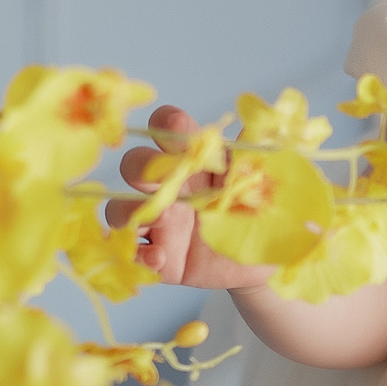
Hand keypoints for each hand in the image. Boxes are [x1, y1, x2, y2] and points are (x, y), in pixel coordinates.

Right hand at [108, 106, 275, 292]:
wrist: (267, 262)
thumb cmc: (264, 216)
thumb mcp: (267, 186)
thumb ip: (257, 158)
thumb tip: (256, 123)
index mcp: (195, 163)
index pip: (168, 130)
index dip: (165, 124)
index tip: (176, 125)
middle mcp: (170, 189)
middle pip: (134, 164)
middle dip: (140, 165)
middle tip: (165, 179)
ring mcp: (160, 224)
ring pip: (118, 208)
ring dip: (130, 210)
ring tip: (162, 221)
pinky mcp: (159, 257)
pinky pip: (129, 253)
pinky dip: (136, 255)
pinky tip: (159, 259)